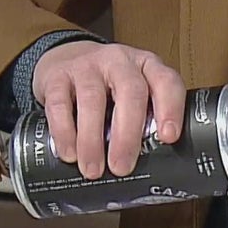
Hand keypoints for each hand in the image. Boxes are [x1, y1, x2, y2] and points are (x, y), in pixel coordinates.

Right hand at [33, 41, 185, 178]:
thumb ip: (144, 120)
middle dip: (127, 134)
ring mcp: (87, 65)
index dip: (170, 109)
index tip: (167, 137)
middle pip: (130, 92)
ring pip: (92, 99)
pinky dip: (64, 132)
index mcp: (146, 67)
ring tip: (93, 169)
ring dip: (92, 140)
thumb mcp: (131, 94)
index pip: (166, 81)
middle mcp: (119, 62)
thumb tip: (149, 168)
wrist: (65, 58)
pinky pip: (59, 105)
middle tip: (122, 167)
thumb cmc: (107, 86)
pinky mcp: (56, 76)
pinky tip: (69, 153)